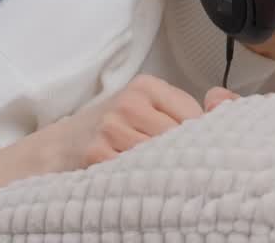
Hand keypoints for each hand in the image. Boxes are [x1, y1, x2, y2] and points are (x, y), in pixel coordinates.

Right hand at [0, 78, 236, 212]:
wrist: (51, 152)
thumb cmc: (105, 134)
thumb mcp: (143, 112)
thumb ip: (182, 113)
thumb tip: (223, 106)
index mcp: (147, 86)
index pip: (196, 115)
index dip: (207, 141)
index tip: (215, 157)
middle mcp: (131, 102)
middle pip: (184, 136)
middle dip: (192, 158)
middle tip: (198, 177)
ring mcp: (113, 127)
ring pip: (164, 154)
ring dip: (171, 173)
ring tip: (172, 183)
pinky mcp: (97, 153)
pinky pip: (137, 172)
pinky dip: (146, 183)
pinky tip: (147, 187)